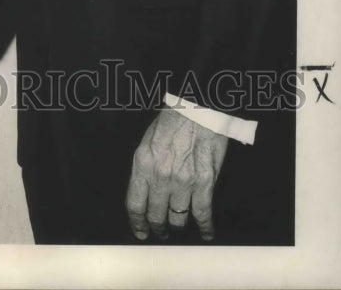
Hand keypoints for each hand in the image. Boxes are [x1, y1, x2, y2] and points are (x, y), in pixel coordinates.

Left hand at [125, 108, 227, 241]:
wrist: (197, 108)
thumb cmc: (172, 120)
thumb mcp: (147, 141)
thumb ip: (145, 167)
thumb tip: (145, 189)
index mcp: (142, 164)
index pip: (135, 204)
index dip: (137, 222)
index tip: (140, 231)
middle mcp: (160, 176)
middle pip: (156, 214)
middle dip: (157, 227)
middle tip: (160, 232)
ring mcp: (183, 181)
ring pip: (178, 218)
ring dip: (177, 227)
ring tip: (178, 229)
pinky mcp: (204, 182)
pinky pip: (202, 213)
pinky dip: (204, 227)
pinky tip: (205, 233)